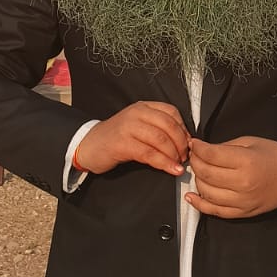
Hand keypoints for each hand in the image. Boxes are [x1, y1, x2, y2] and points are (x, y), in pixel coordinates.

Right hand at [74, 102, 190, 175]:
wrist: (88, 146)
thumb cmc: (116, 138)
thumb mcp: (138, 127)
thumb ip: (158, 129)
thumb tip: (184, 141)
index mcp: (143, 107)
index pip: (172, 112)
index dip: (183, 129)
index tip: (188, 144)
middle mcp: (136, 113)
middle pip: (169, 125)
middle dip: (181, 144)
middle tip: (184, 157)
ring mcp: (128, 127)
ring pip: (160, 139)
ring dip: (174, 155)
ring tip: (178, 165)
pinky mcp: (122, 143)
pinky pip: (149, 153)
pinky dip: (163, 163)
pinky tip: (170, 169)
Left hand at [186, 136, 276, 217]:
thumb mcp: (251, 141)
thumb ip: (225, 146)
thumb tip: (204, 150)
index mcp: (246, 161)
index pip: (211, 155)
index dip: (198, 148)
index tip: (194, 144)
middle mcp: (244, 183)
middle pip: (206, 174)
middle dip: (195, 162)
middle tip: (195, 155)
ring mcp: (243, 201)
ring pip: (207, 193)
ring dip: (197, 180)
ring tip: (198, 171)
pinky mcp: (244, 212)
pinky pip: (216, 211)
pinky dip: (200, 204)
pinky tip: (192, 196)